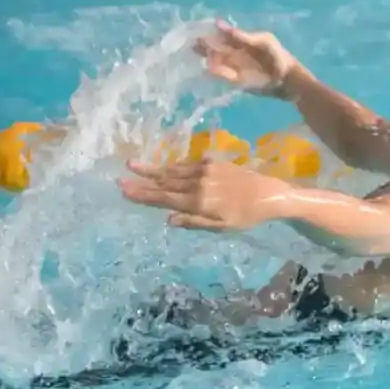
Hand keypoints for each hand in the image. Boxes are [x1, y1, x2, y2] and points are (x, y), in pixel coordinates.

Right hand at [118, 158, 291, 231]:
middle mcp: (197, 182)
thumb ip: (194, 221)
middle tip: (121, 178)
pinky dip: (173, 167)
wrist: (269, 193)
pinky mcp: (212, 162)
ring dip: (153, 169)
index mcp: (198, 201)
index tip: (125, 190)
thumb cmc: (246, 215)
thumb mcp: (221, 226)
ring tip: (133, 165)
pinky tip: (163, 167)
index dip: (143, 195)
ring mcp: (204, 170)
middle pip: (164, 182)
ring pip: (173, 171)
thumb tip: (169, 219)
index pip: (164, 198)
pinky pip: (186, 165)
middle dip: (142, 180)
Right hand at [194, 20, 299, 98]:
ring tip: (202, 57)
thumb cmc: (277, 57)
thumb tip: (219, 26)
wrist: (287, 79)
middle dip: (204, 46)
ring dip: (209, 59)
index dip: (210, 33)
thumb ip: (243, 37)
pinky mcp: (236, 80)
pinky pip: (222, 75)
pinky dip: (216, 72)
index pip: (221, 35)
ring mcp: (234, 66)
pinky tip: (210, 68)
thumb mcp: (263, 42)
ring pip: (216, 61)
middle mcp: (234, 53)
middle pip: (215, 48)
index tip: (197, 31)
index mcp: (241, 40)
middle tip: (193, 44)